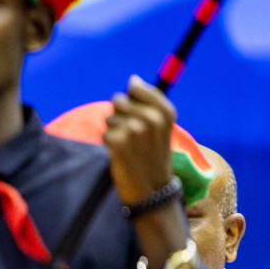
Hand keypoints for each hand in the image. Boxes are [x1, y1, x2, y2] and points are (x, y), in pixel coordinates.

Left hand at [104, 76, 178, 206]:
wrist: (152, 189)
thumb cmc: (153, 155)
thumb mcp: (161, 127)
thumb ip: (148, 102)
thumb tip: (132, 79)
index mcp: (165, 112)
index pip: (137, 88)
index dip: (131, 99)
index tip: (135, 114)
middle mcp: (151, 118)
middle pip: (119, 100)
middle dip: (119, 115)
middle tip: (131, 135)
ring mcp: (135, 130)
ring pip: (110, 118)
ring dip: (114, 132)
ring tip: (128, 147)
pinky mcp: (118, 142)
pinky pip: (104, 134)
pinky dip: (109, 144)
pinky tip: (121, 155)